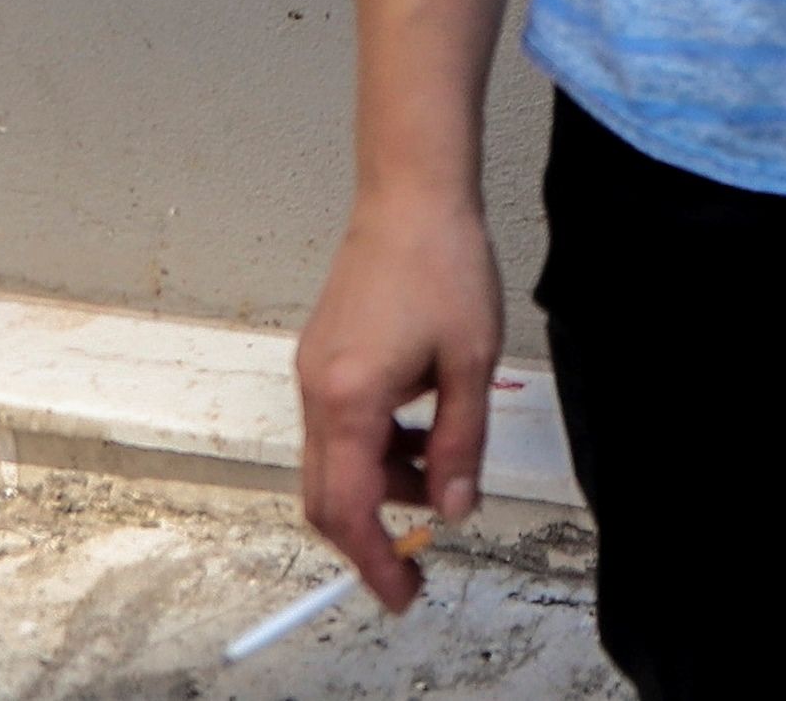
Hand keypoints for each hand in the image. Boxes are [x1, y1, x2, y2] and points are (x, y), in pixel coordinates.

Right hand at [295, 192, 499, 614]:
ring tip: (445, 468)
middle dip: (373, 530)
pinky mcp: (323, 358)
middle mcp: (317, 392)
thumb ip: (459, 442)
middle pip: (328, 493)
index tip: (401, 590)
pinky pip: (338, 426)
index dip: (371, 558)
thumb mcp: (471, 363)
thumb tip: (454, 508)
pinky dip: (376, 446)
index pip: (345, 507)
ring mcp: (314, 374)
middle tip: (418, 556)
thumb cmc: (445, 266)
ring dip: (384, 481)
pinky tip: (422, 428)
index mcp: (348, 398)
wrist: (412, 195)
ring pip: (334, 460)